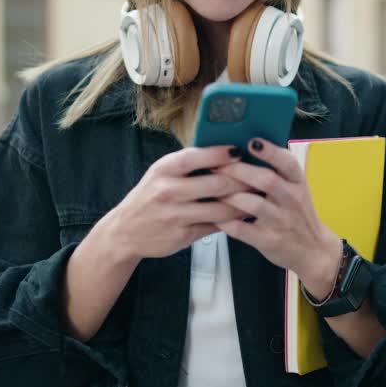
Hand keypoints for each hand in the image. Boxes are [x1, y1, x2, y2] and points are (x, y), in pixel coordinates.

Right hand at [98, 145, 255, 262]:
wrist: (124, 231)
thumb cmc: (149, 196)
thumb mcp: (160, 173)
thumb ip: (187, 163)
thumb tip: (225, 152)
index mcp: (163, 170)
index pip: (195, 157)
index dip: (220, 153)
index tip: (240, 150)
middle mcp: (168, 192)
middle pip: (216, 184)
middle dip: (243, 180)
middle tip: (261, 176)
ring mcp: (175, 216)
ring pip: (220, 208)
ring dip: (243, 203)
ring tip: (259, 196)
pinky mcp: (182, 235)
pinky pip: (214, 226)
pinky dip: (232, 221)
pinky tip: (245, 215)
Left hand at [212, 138, 343, 297]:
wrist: (313, 249)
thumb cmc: (296, 213)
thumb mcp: (296, 189)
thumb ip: (276, 172)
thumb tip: (242, 149)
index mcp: (298, 183)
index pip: (288, 163)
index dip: (270, 151)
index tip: (252, 142)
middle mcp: (292, 200)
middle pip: (266, 180)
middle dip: (238, 170)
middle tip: (216, 165)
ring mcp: (281, 221)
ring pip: (253, 204)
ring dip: (229, 195)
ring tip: (212, 189)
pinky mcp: (269, 240)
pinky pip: (242, 229)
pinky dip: (226, 221)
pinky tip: (215, 214)